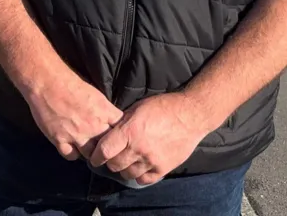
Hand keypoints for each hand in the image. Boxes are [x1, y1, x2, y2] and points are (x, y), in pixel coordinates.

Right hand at [24, 72, 123, 160]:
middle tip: (102, 146)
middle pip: (108, 147)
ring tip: (88, 149)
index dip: (120, 134)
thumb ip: (104, 109)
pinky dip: (73, 153)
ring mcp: (76, 135)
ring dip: (90, 152)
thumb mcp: (95, 94)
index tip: (116, 136)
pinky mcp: (60, 140)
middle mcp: (93, 126)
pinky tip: (72, 147)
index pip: (121, 130)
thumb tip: (110, 118)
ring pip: (90, 155)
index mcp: (104, 111)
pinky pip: (71, 156)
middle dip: (106, 147)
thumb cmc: (70, 82)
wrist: (47, 82)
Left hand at [88, 92, 209, 184]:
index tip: (95, 158)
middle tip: (113, 157)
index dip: (96, 156)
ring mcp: (151, 160)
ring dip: (125, 168)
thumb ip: (122, 123)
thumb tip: (109, 133)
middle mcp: (138, 148)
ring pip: (128, 174)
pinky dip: (140, 175)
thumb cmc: (163, 107)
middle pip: (114, 165)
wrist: (191, 115)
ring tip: (128, 161)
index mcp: (129, 131)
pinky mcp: (163, 168)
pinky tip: (141, 166)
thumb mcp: (138, 108)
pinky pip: (144, 179)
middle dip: (111, 162)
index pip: (104, 151)